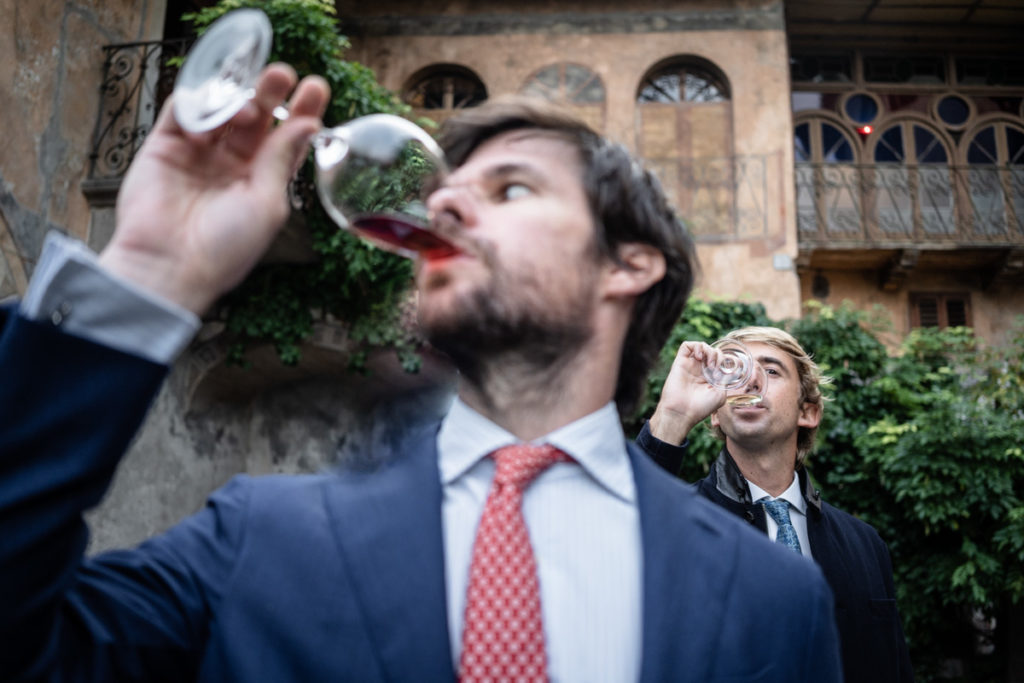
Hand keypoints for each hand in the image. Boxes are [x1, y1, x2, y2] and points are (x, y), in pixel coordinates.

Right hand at [99, 63, 329, 313]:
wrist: (169, 267)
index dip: (301, 111)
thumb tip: (308, 123)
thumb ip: (280, 159)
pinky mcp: (164, 147)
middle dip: (270, 92)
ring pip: (220, 109)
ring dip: (236, 100)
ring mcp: (198, 154)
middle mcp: (231, 164)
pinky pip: (181, 112)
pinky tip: (207, 127)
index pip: (285, 137)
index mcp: (261, 181)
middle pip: (255, 117)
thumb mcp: (266, 204)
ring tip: (247, 111)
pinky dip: (197, 107)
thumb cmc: (225, 249)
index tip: (315, 87)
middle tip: (282, 74)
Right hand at [648, 341, 726, 444]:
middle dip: (719, 356)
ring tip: (709, 364)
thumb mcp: (720, 394)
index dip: (726, 360)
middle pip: (712, 351)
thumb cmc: (701, 407)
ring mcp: (690, 365)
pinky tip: (700, 357)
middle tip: (716, 369)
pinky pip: (687, 345)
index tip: (727, 369)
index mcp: (710, 378)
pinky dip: (696, 346)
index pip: (720, 361)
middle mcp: (700, 370)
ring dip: (709, 351)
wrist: (682, 412)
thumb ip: (725, 379)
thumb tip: (730, 368)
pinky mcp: (680, 362)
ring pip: (702, 346)